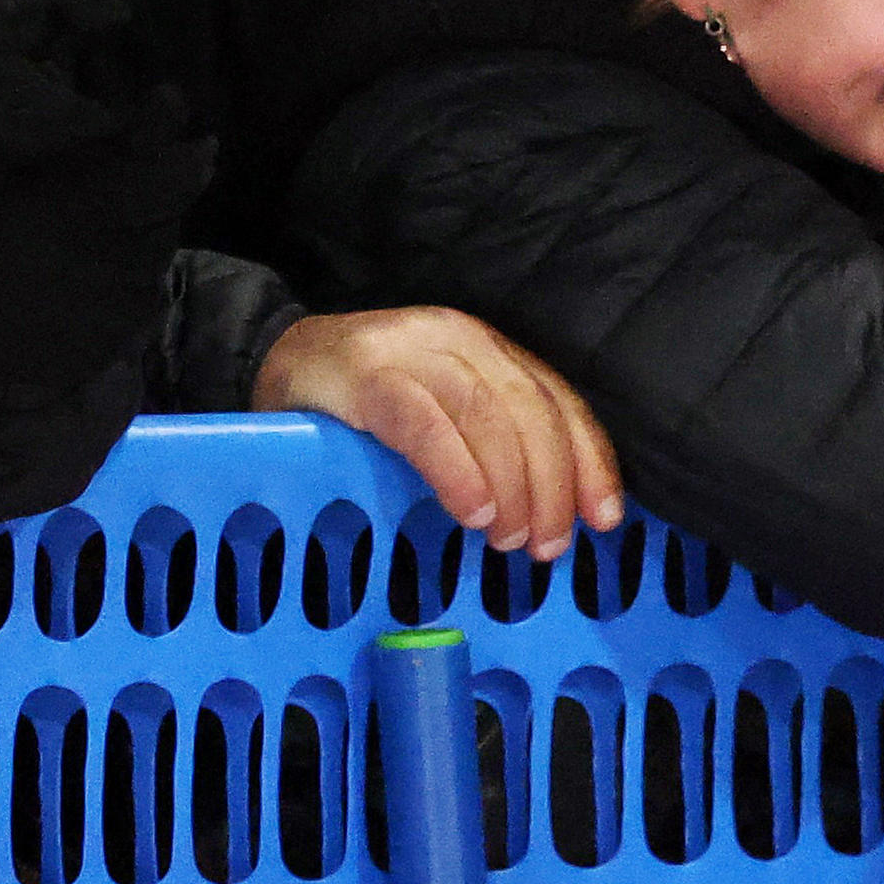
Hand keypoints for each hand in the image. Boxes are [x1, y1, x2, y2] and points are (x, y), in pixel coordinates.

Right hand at [253, 307, 624, 558]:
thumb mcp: (442, 413)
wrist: (280, 359)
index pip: (558, 401)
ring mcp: (410, 350)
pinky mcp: (364, 374)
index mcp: (488, 349)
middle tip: (546, 546)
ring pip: (486, 412)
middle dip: (551, 483)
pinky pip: (422, 422)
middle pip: (530, 409)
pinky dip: (456, 470)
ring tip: (510, 540)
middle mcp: (459, 338)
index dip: (589, 460)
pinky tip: (472, 511)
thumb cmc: (367, 404)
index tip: (604, 519)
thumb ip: (491, 443)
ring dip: (511, 483)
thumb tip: (549, 516)